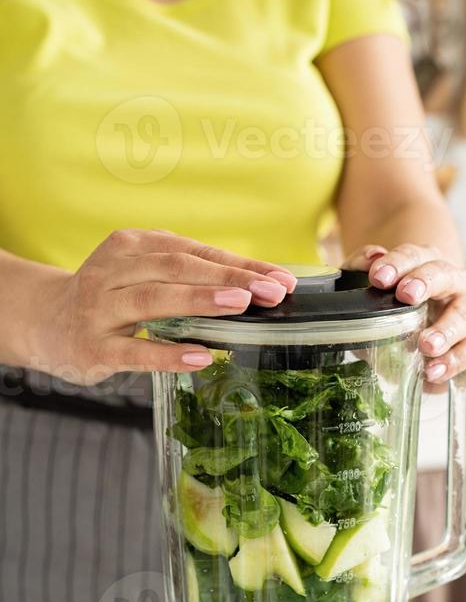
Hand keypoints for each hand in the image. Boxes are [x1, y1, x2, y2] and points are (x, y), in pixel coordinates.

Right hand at [34, 229, 296, 383]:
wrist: (45, 323)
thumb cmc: (111, 298)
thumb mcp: (146, 274)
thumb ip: (191, 276)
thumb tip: (257, 285)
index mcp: (134, 246)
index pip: (196, 252)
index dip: (241, 264)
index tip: (282, 279)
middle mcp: (115, 270)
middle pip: (179, 268)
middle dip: (229, 277)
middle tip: (270, 291)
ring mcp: (101, 308)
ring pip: (155, 299)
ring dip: (200, 300)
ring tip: (240, 304)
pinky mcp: (94, 347)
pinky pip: (135, 350)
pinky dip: (168, 352)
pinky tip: (200, 355)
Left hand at [344, 243, 465, 386]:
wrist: (431, 335)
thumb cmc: (399, 311)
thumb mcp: (374, 294)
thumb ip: (359, 271)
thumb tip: (368, 259)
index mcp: (426, 263)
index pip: (413, 255)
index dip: (397, 263)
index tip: (378, 277)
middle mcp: (454, 281)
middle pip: (444, 274)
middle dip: (426, 282)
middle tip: (407, 296)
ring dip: (447, 328)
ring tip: (427, 346)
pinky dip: (458, 359)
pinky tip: (434, 372)